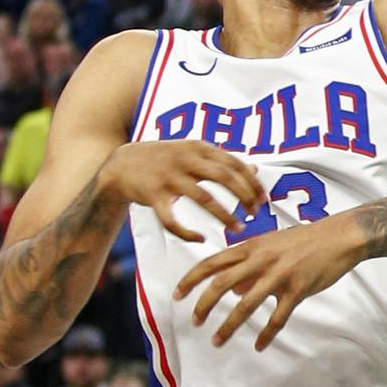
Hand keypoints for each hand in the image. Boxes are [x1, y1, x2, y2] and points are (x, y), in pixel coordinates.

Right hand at [95, 140, 265, 242]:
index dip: (252, 182)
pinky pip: (172, 220)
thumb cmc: (165, 159)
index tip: (264, 198)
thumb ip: (223, 160)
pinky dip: (187, 233)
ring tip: (238, 228)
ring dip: (224, 216)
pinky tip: (201, 239)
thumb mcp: (194, 152)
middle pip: (224, 177)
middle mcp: (185, 160)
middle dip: (244, 196)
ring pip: (203, 199)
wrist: (122, 164)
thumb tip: (255, 168)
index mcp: (199, 147)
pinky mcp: (153, 196)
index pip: (234, 163)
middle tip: (256, 213)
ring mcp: (168, 178)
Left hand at [172, 214, 364, 349]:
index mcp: (251, 247)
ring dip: (228, 326)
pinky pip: (277, 317)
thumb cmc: (306, 240)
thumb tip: (232, 290)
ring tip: (216, 341)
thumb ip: (249, 263)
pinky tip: (259, 346)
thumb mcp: (272, 244)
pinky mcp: (297, 289)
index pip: (212, 262)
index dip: (191, 279)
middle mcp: (260, 260)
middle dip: (203, 305)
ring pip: (245, 304)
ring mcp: (279, 275)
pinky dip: (266, 334)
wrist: (339, 237)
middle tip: (194, 322)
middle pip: (221, 284)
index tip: (177, 295)